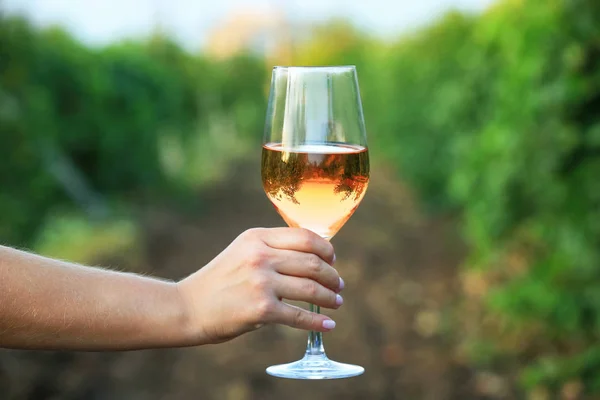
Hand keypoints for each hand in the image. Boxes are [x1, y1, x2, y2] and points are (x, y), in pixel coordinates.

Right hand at [176, 228, 343, 344]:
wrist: (189, 307)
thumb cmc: (220, 281)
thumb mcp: (243, 252)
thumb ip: (272, 249)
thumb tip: (313, 257)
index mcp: (257, 238)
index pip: (305, 237)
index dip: (326, 249)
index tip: (332, 260)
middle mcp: (260, 256)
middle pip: (313, 263)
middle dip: (332, 276)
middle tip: (339, 285)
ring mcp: (261, 283)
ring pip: (311, 289)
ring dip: (330, 298)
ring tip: (337, 303)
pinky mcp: (261, 310)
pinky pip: (299, 315)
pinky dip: (318, 322)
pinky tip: (327, 325)